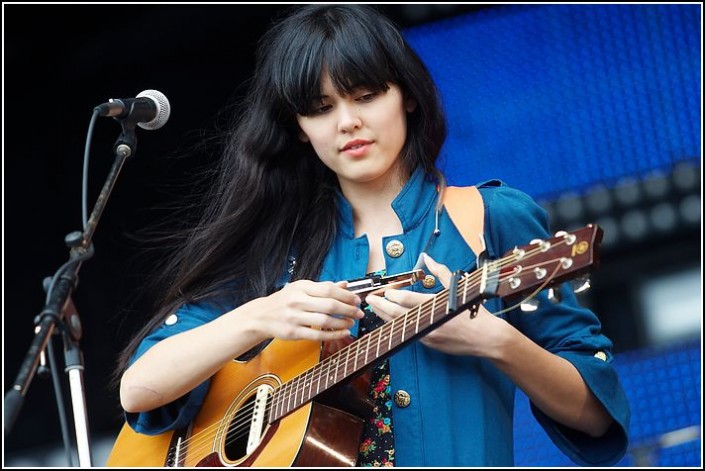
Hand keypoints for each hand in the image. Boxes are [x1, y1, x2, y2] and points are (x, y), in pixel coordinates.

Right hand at [250, 280, 363, 341]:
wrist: (261, 315)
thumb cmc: (285, 300)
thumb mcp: (301, 288)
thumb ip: (323, 287)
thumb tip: (345, 285)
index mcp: (301, 287)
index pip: (328, 289)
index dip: (346, 295)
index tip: (357, 300)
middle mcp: (297, 301)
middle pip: (329, 305)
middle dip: (348, 309)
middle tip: (359, 312)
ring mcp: (295, 317)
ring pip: (325, 321)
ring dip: (342, 323)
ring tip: (351, 322)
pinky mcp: (293, 332)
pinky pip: (317, 335)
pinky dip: (333, 335)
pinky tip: (343, 333)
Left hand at [366, 254, 512, 356]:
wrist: (487, 339)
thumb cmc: (474, 311)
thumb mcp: (458, 288)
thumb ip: (441, 272)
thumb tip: (428, 257)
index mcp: (436, 306)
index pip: (407, 300)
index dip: (393, 295)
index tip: (385, 290)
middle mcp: (429, 322)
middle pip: (397, 314)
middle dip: (381, 306)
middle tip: (370, 299)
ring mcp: (427, 336)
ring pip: (399, 326)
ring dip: (385, 317)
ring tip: (375, 308)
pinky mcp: (428, 344)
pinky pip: (407, 334)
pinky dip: (396, 326)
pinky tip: (388, 320)